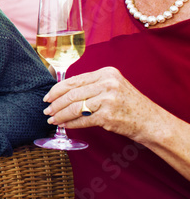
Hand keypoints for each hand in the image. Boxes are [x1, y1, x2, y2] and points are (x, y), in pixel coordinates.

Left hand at [44, 66, 159, 140]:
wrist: (150, 121)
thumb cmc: (129, 105)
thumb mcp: (113, 86)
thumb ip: (92, 85)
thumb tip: (63, 92)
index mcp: (106, 73)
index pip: (73, 80)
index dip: (56, 89)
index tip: (47, 97)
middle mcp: (107, 83)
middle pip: (71, 94)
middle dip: (55, 103)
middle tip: (46, 110)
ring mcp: (108, 99)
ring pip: (74, 107)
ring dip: (60, 115)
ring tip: (52, 119)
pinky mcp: (108, 116)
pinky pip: (82, 120)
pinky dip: (70, 124)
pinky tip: (64, 125)